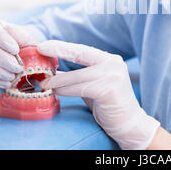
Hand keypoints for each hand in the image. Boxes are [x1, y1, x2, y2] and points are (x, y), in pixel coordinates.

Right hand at [0, 21, 38, 88]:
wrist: (22, 58)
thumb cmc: (24, 45)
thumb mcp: (27, 38)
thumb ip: (22, 36)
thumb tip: (17, 41)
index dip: (3, 40)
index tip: (16, 50)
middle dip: (3, 60)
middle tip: (18, 68)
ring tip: (13, 76)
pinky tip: (6, 83)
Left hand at [37, 40, 160, 149]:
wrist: (130, 124)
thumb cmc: (108, 105)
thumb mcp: (91, 86)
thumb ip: (76, 77)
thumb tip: (52, 71)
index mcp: (109, 60)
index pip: (82, 50)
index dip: (62, 46)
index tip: (44, 45)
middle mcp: (113, 63)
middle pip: (80, 54)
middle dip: (58, 50)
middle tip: (40, 50)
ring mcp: (113, 75)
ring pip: (77, 75)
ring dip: (57, 80)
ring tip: (44, 83)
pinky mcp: (109, 89)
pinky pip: (80, 88)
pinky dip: (65, 90)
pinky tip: (56, 92)